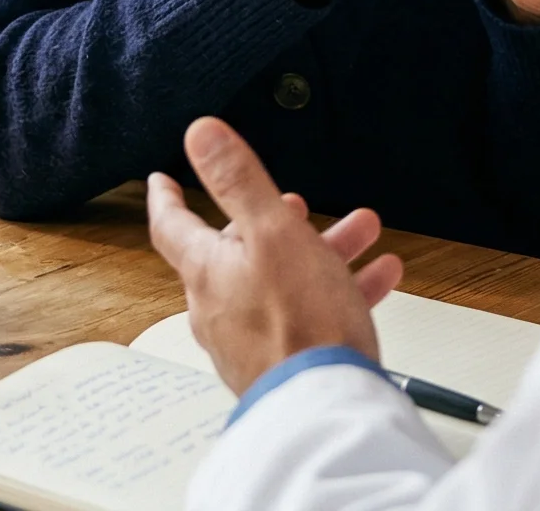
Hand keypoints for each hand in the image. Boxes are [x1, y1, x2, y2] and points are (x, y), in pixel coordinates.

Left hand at [148, 117, 405, 394]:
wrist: (326, 405)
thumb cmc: (299, 325)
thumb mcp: (274, 233)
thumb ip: (239, 182)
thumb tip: (201, 134)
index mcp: (208, 272)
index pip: (172, 226)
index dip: (168, 197)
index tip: (162, 181)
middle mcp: (220, 308)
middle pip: (243, 250)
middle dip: (278, 220)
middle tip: (300, 204)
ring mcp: (251, 340)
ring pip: (284, 280)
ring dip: (322, 251)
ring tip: (360, 233)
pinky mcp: (284, 363)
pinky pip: (310, 315)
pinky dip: (340, 291)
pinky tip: (377, 279)